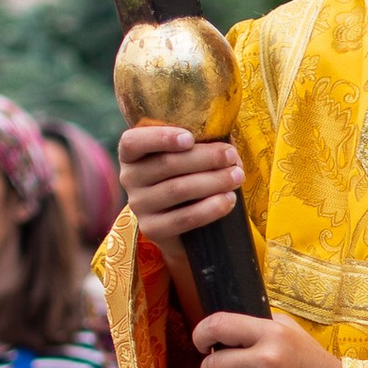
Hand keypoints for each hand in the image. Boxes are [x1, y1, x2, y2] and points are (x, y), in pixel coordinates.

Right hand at [121, 122, 242, 259]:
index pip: (133, 142)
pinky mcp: (152, 229)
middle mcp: (129, 178)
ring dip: (213, 181)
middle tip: (231, 156)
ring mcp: (139, 205)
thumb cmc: (186, 176)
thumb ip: (199, 145)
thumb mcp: (186, 156)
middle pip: (166, 164)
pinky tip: (229, 200)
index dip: (160, 137)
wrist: (181, 225)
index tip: (190, 138)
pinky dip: (210, 208)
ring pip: (178, 189)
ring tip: (237, 176)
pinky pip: (184, 218)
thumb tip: (228, 145)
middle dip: (205, 158)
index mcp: (132, 154)